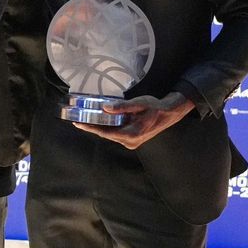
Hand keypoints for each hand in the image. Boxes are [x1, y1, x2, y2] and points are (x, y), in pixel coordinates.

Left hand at [74, 92, 194, 148]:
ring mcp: (131, 142)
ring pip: (110, 135)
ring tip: (85, 120)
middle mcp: (130, 142)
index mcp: (131, 134)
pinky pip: (116, 134)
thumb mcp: (139, 104)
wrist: (168, 114)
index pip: (105, 132)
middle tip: (78, 119)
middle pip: (106, 134)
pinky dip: (107, 128)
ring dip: (99, 127)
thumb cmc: (154, 107)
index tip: (78, 124)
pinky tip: (99, 121)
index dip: (90, 128)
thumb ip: (122, 107)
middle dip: (92, 127)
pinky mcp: (132, 140)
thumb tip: (105, 108)